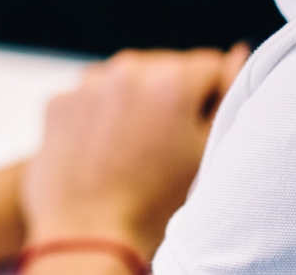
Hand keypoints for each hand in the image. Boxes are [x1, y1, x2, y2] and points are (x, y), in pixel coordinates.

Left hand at [21, 45, 249, 258]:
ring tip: (135, 153)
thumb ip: (229, 98)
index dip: (214, 99)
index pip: (211, 67)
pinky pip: (91, 97)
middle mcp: (127, 71)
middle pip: (167, 69)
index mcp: (171, 81)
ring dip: (135, 103)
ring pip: (127, 81)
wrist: (88, 239)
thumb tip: (237, 55)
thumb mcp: (207, 154)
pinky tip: (105, 152)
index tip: (203, 130)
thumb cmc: (154, 207)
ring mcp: (87, 85)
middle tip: (167, 148)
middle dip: (172, 98)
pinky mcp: (58, 102)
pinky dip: (100, 115)